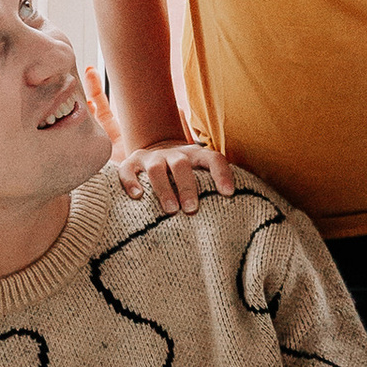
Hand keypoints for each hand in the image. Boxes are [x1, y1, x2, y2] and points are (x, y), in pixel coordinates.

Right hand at [113, 136, 239, 217]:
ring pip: (156, 168)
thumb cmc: (185, 174)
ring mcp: (152, 157)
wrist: (156, 150)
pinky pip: (128, 170)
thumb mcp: (201, 174)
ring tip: (171, 210)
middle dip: (187, 186)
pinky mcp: (132, 163)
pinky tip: (138, 196)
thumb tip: (239, 217)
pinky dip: (131, 182)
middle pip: (181, 165)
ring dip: (164, 188)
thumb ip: (214, 188)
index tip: (229, 194)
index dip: (222, 174)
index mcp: (196, 155)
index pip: (214, 159)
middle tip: (192, 209)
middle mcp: (174, 154)